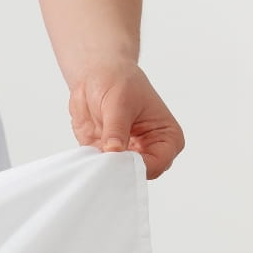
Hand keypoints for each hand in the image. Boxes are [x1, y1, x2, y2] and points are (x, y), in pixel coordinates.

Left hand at [68, 59, 184, 179]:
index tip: (118, 159)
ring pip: (118, 176)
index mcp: (166, 136)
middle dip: (120, 171)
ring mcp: (127, 155)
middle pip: (138, 175)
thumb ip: (116, 129)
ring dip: (105, 171)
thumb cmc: (118, 82)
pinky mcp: (106, 157)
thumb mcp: (118, 102)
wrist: (97, 76)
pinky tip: (86, 160)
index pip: (158, 163)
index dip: (138, 166)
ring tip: (94, 159)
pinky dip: (92, 169)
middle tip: (104, 162)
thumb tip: (113, 152)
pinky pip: (100, 171)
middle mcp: (149, 150)